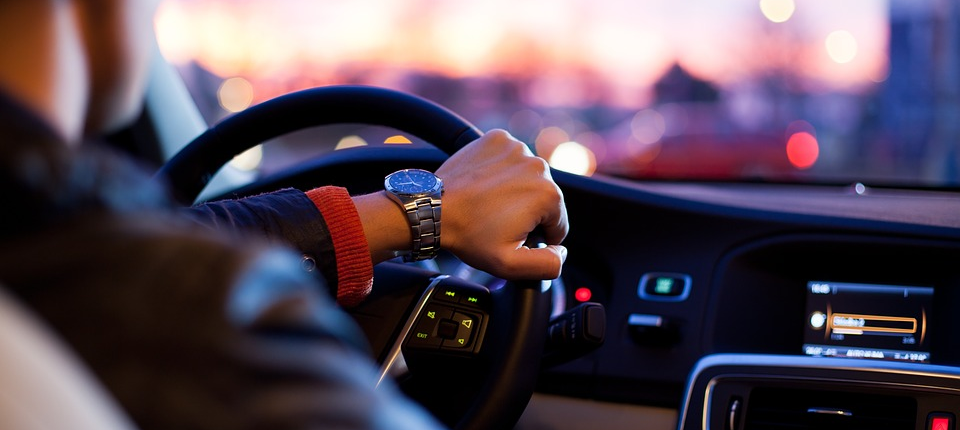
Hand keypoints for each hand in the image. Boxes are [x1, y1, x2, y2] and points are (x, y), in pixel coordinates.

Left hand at [437, 129, 568, 279]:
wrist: (433, 208)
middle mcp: (538, 165)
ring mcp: (517, 148)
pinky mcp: (498, 139)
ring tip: (489, 203)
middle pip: (544, 198)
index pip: (558, 223)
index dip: (537, 236)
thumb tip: (562, 252)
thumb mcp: (511, 264)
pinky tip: (486, 185)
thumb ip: (548, 264)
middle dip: (527, 212)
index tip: (511, 235)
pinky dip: (502, 170)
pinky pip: (510, 159)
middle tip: (497, 221)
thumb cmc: (468, 235)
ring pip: (528, 177)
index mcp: (548, 194)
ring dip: (516, 190)